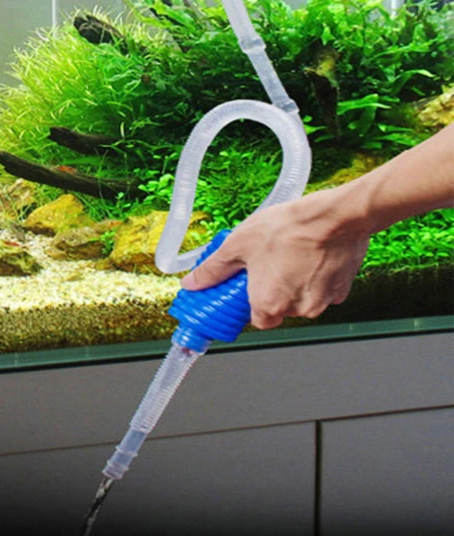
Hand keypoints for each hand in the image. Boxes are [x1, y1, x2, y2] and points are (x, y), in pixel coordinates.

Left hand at [181, 189, 369, 328]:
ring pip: (301, 297)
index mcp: (269, 303)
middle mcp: (297, 308)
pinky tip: (308, 253)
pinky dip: (315, 275)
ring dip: (293, 281)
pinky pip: (323, 288)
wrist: (334, 216)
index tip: (247, 287)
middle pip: (279, 308)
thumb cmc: (288, 228)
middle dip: (272, 288)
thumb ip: (213, 269)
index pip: (256, 319)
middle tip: (267, 262)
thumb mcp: (237, 244)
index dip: (250, 301)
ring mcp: (323, 300)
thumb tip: (193, 283)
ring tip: (287, 252)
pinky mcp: (342, 288)